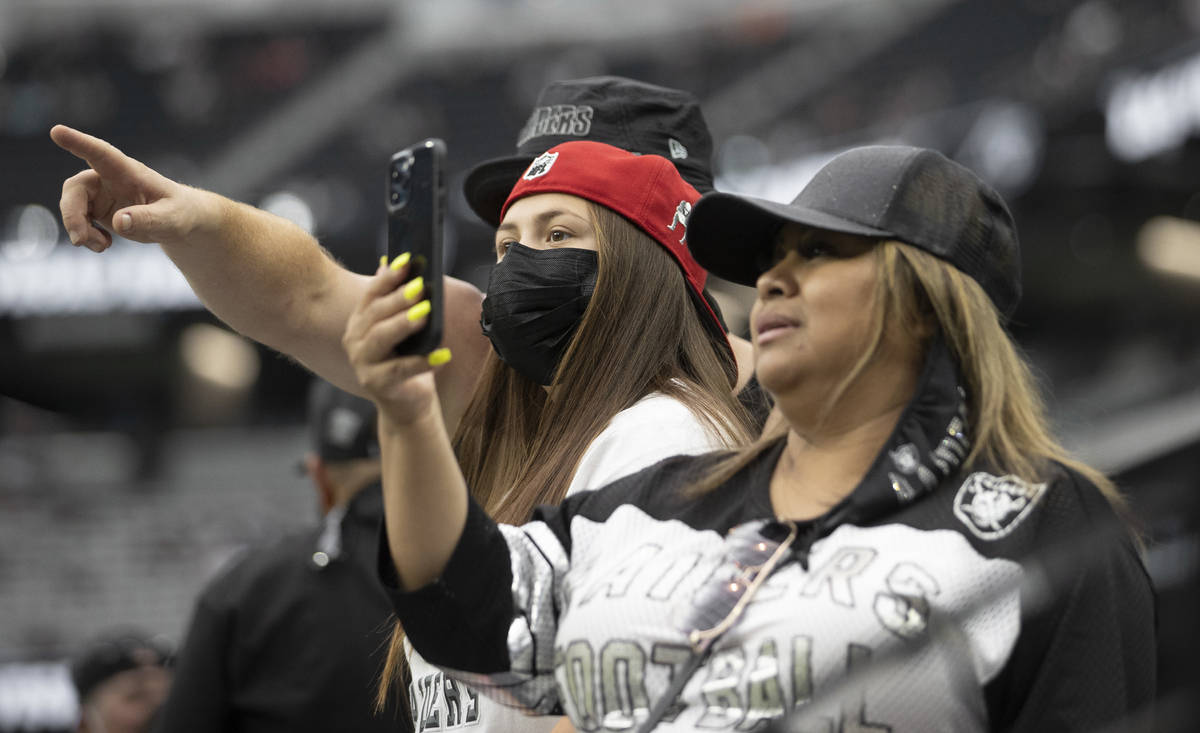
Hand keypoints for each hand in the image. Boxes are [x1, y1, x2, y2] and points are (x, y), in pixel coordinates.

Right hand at [51, 124, 213, 251]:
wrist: (177, 221)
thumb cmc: (179, 213)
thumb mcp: (171, 219)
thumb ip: (148, 219)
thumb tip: (119, 221)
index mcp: (129, 172)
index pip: (102, 154)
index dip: (79, 142)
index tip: (57, 131)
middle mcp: (109, 178)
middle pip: (76, 188)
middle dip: (72, 214)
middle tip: (80, 240)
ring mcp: (100, 193)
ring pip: (72, 206)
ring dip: (80, 229)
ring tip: (103, 246)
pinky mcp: (97, 209)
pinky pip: (78, 220)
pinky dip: (86, 236)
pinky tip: (105, 244)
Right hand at [343, 256, 451, 426]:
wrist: (408, 403)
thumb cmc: (408, 359)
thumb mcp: (405, 327)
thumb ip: (400, 300)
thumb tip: (395, 263)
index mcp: (360, 321)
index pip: (372, 294)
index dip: (389, 277)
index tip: (408, 261)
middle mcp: (354, 339)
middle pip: (376, 314)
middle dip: (398, 299)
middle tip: (420, 287)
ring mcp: (362, 363)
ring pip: (381, 338)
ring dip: (404, 324)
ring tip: (426, 315)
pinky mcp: (375, 385)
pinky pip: (400, 370)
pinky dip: (423, 362)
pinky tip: (443, 355)